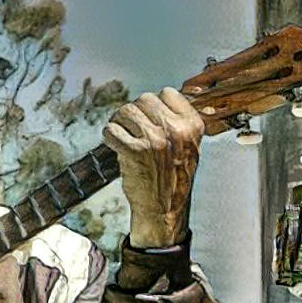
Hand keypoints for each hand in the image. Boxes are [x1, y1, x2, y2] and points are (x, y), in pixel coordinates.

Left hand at [103, 87, 203, 247]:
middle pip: (144, 99)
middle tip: (131, 127)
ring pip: (126, 111)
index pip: (167, 93)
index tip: (149, 117)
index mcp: (192, 125)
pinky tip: (115, 144)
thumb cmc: (173, 179)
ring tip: (122, 134)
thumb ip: (177, 123)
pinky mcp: (134, 151)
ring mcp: (154, 139)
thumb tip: (155, 100)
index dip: (154, 104)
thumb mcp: (189, 146)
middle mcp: (175, 130)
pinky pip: (112, 130)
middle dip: (134, 112)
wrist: (164, 209)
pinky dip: (109, 136)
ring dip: (119, 121)